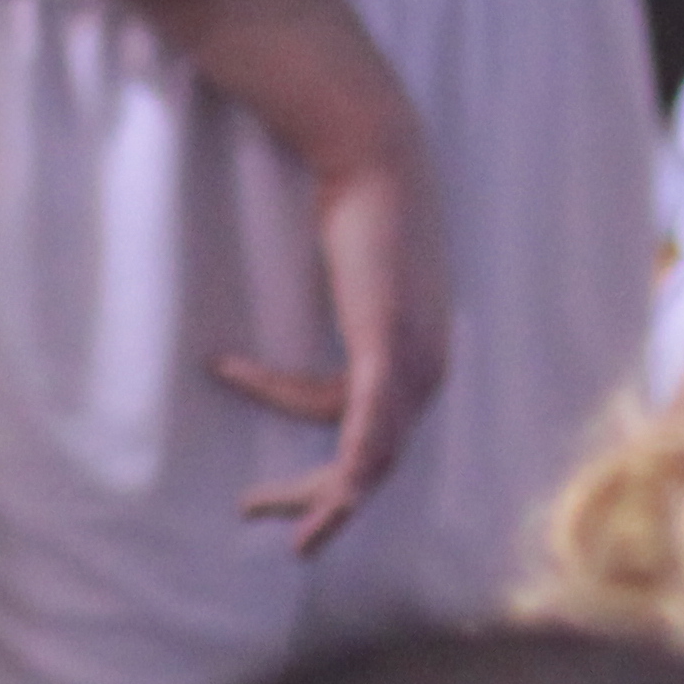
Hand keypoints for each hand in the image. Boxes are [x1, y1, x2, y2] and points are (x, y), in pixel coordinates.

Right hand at [218, 106, 449, 553]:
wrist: (374, 152)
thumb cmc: (360, 204)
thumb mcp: (358, 278)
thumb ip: (354, 310)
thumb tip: (333, 313)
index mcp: (423, 362)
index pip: (373, 437)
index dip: (325, 465)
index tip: (265, 462)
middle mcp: (428, 371)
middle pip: (376, 464)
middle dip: (321, 503)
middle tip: (276, 530)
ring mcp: (414, 360)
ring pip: (368, 455)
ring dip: (315, 490)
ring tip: (255, 507)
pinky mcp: (391, 344)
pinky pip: (367, 420)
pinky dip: (347, 454)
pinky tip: (337, 492)